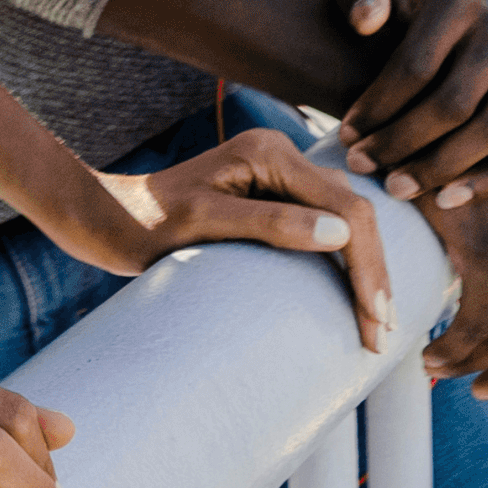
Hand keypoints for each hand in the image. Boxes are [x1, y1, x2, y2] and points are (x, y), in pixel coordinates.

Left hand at [75, 129, 394, 351]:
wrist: (106, 218)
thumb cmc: (144, 223)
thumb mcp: (203, 224)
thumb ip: (268, 224)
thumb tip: (339, 235)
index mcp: (268, 152)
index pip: (345, 208)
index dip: (367, 266)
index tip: (374, 319)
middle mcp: (280, 154)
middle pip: (354, 213)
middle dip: (375, 273)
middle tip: (381, 335)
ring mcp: (278, 175)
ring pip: (347, 221)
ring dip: (367, 270)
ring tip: (377, 325)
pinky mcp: (274, 196)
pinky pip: (327, 226)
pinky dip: (347, 261)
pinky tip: (357, 295)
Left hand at [331, 0, 487, 209]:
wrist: (465, 28)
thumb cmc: (401, 14)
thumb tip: (365, 20)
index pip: (415, 65)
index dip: (377, 107)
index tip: (345, 136)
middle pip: (454, 102)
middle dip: (403, 142)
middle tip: (363, 167)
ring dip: (441, 167)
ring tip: (397, 188)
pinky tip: (446, 200)